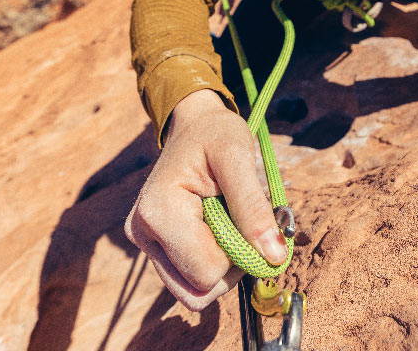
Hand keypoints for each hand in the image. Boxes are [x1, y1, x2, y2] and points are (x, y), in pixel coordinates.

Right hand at [125, 89, 287, 310]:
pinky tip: (218, 230)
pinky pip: (190, 280)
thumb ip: (254, 207)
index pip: (206, 271)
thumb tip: (274, 257)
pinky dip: (214, 263)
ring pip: (194, 292)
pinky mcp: (156, 248)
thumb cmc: (215, 134)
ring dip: (223, 267)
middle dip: (230, 265)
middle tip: (239, 222)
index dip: (239, 253)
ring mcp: (146, 244)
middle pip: (198, 291)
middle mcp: (143, 233)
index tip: (248, 218)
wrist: (194, 125)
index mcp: (158, 211)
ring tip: (228, 224)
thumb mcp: (238, 157)